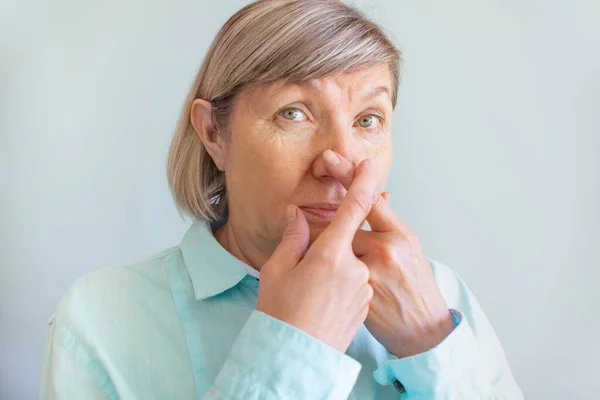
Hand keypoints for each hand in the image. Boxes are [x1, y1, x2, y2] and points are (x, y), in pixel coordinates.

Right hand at [257, 158, 379, 352]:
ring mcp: (362, 286)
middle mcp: (354, 268)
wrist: (297, 357)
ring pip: (349, 262)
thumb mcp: (278, 270)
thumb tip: (297, 214)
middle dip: (329, 244)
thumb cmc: (281, 313)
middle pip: (346, 239)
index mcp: (330, 254)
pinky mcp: (365, 302)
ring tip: (310, 291)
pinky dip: (340, 282)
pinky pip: (354, 280)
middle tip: (306, 268)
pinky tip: (321, 299)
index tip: (370, 164)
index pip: (354, 208)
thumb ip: (293, 236)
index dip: (363, 183)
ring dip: (334, 266)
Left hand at [322, 149, 454, 358]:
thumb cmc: (416, 283)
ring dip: (321, 247)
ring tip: (315, 253)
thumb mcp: (410, 246)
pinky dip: (320, 269)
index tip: (330, 158)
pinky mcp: (355, 296)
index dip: (348, 177)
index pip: (367, 200)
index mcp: (397, 235)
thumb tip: (377, 193)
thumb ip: (388, 220)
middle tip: (307, 207)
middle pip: (342, 225)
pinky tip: (316, 273)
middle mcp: (384, 252)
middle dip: (324, 220)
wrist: (421, 330)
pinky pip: (329, 274)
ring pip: (332, 249)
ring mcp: (368, 275)